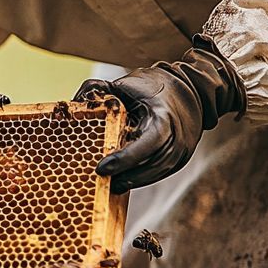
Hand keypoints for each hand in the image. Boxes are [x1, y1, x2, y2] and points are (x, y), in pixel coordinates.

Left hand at [75, 36, 245, 193]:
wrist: (191, 91)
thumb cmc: (154, 86)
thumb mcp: (127, 83)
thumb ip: (100, 89)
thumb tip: (75, 101)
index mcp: (163, 115)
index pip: (148, 142)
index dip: (126, 158)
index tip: (102, 167)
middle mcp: (177, 134)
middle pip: (152, 162)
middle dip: (128, 174)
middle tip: (103, 180)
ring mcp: (183, 148)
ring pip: (158, 171)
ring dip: (135, 180)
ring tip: (112, 185)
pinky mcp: (182, 157)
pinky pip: (162, 172)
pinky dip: (144, 178)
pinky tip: (127, 180)